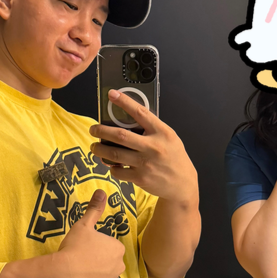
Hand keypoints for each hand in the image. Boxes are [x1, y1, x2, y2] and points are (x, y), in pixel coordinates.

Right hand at [50, 189, 125, 277]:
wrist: (65, 275)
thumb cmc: (75, 247)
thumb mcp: (83, 225)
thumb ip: (94, 209)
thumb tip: (101, 191)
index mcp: (117, 248)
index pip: (109, 245)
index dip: (96, 245)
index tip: (85, 246)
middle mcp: (119, 266)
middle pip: (108, 261)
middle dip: (97, 260)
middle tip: (80, 258)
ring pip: (104, 276)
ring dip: (95, 274)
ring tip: (78, 271)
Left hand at [89, 90, 197, 204]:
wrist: (182, 184)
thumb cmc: (174, 158)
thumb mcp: (169, 137)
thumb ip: (152, 128)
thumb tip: (129, 118)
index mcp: (162, 132)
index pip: (140, 112)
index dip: (124, 102)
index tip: (112, 94)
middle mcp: (153, 146)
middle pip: (120, 135)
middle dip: (101, 130)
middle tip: (93, 129)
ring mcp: (145, 163)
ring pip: (114, 153)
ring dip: (99, 149)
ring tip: (95, 147)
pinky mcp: (140, 178)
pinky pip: (117, 171)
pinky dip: (111, 167)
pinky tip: (112, 164)